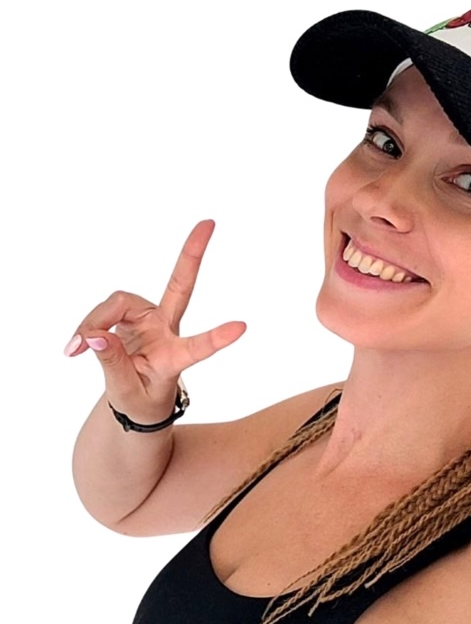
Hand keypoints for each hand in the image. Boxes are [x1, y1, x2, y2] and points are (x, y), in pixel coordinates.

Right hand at [64, 220, 245, 423]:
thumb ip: (112, 362)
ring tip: (76, 349)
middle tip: (208, 223)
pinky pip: (105, 310)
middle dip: (192, 254)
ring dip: (94, 321)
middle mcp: (166, 331)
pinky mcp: (131, 315)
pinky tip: (75, 347)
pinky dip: (88, 325)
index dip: (217, 338)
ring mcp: (149, 319)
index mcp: (175, 358)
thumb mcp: (126, 391)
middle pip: (178, 286)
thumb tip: (95, 334)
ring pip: (119, 302)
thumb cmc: (140, 399)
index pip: (197, 347)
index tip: (242, 327)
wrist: (134, 400)